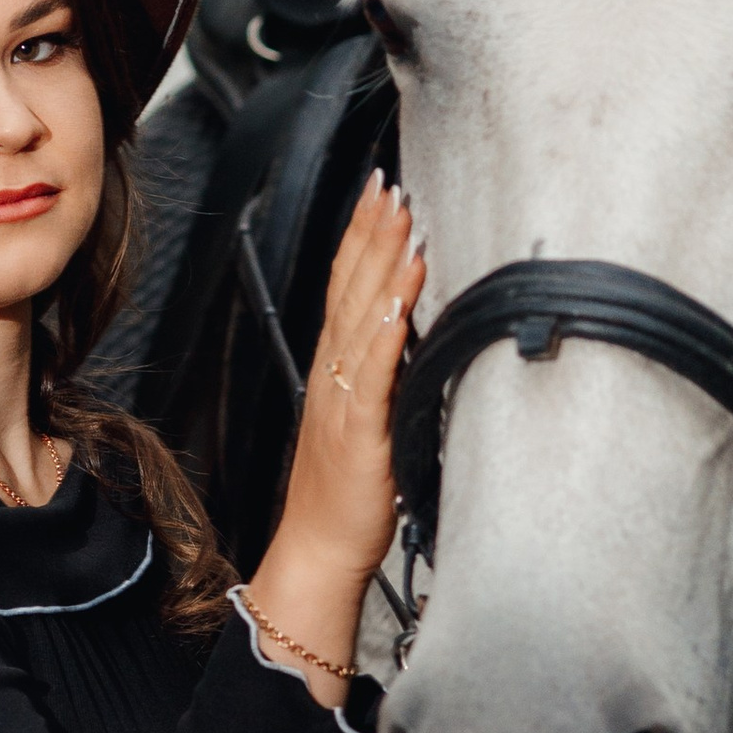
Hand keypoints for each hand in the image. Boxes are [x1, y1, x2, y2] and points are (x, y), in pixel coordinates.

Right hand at [240, 171, 423, 690]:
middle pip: (350, 288)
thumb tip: (412, 335)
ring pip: (361, 315)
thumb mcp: (370, 422)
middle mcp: (335, 375)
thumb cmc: (346, 497)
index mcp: (336, 371)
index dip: (362, 237)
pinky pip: (373, 368)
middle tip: (389, 182)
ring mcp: (344, 399)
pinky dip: (387, 325)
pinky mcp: (360, 429)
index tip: (381, 193)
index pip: (346, 288)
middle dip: (371, 231)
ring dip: (381, 262)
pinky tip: (401, 291)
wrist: (320, 550)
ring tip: (402, 215)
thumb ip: (385, 377)